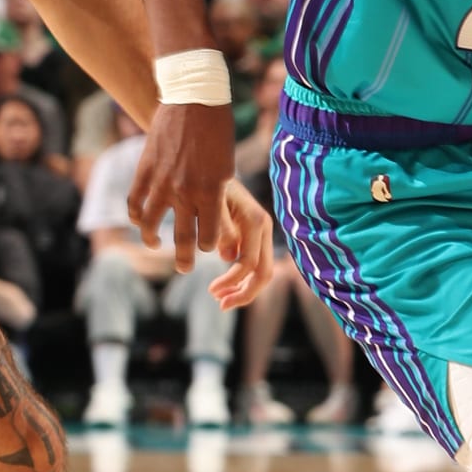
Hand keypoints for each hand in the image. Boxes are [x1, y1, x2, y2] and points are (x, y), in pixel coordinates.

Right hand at [129, 102, 236, 266]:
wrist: (194, 97)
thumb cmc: (218, 130)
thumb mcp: (226, 165)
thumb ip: (218, 193)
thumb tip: (214, 217)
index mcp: (213, 190)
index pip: (209, 235)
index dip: (208, 245)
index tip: (207, 247)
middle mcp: (187, 191)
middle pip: (184, 238)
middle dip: (185, 259)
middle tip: (184, 269)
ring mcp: (163, 181)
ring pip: (152, 225)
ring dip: (152, 239)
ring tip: (154, 244)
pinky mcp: (145, 169)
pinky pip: (135, 202)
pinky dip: (136, 215)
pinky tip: (139, 221)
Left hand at [212, 180, 273, 309]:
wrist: (209, 168)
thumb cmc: (207, 183)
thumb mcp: (211, 202)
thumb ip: (222, 227)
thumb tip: (229, 257)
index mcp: (257, 221)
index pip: (250, 263)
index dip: (232, 282)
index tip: (211, 292)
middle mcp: (264, 229)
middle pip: (264, 273)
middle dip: (243, 292)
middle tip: (220, 304)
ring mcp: (260, 234)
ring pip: (261, 272)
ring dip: (242, 289)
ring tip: (218, 298)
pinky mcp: (252, 237)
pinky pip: (252, 265)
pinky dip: (240, 279)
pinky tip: (223, 286)